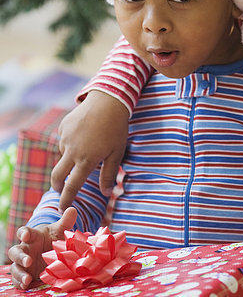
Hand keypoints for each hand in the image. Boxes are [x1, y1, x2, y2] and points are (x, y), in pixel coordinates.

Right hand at [8, 207, 77, 289]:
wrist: (53, 252)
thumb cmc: (54, 239)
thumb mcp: (60, 231)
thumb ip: (65, 222)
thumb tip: (72, 209)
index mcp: (32, 236)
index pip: (24, 232)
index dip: (23, 233)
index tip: (26, 235)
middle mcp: (25, 249)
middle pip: (15, 252)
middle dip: (20, 256)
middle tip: (29, 260)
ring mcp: (23, 263)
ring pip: (15, 267)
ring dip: (20, 273)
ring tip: (27, 279)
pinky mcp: (25, 274)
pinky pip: (17, 280)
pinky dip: (20, 283)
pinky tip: (25, 286)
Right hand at [51, 90, 128, 209]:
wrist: (108, 101)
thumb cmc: (116, 129)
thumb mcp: (117, 153)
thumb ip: (109, 174)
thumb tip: (107, 193)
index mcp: (86, 160)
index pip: (72, 186)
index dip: (66, 199)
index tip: (62, 208)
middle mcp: (72, 151)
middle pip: (57, 175)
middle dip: (57, 186)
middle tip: (61, 190)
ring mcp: (65, 138)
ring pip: (62, 155)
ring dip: (69, 159)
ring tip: (87, 150)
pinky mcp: (63, 127)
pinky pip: (63, 141)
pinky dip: (70, 143)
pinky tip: (83, 136)